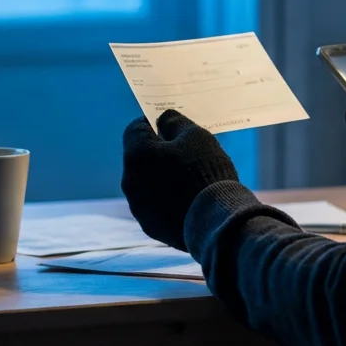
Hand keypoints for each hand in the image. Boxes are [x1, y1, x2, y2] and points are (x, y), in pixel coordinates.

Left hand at [121, 109, 238, 250]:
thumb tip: (163, 120)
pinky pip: (155, 207)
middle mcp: (130, 181)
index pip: (135, 129)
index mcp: (137, 154)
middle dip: (158, 153)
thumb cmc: (206, 171)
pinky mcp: (149, 226)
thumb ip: (175, 123)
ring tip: (190, 180)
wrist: (216, 220)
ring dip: (161, 178)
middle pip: (140, 158)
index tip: (169, 125)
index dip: (152, 123)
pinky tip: (189, 201)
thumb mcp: (196, 136)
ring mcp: (138, 207)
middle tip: (185, 153)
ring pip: (146, 184)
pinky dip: (167, 201)